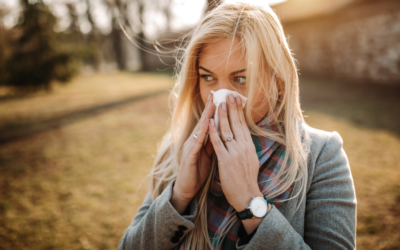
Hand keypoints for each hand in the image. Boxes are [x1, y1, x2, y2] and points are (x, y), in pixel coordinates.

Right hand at [172, 93, 215, 211]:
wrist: (187, 188)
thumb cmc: (197, 171)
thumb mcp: (208, 156)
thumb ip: (213, 144)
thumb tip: (221, 133)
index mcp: (199, 141)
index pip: (208, 123)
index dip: (214, 111)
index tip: (221, 99)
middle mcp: (193, 141)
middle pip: (203, 122)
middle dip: (210, 108)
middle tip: (216, 94)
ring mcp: (190, 147)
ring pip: (200, 129)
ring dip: (206, 116)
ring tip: (213, 104)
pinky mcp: (188, 156)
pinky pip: (196, 142)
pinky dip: (202, 133)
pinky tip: (207, 125)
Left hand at [208, 94, 262, 211]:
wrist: (247, 195)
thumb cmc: (247, 179)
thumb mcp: (251, 159)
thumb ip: (246, 147)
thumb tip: (244, 136)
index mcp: (249, 146)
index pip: (243, 124)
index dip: (239, 111)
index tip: (236, 99)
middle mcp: (243, 147)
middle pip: (236, 123)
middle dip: (231, 108)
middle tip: (228, 94)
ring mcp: (235, 153)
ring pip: (227, 130)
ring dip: (222, 115)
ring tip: (219, 103)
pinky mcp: (226, 160)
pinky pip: (218, 143)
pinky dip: (213, 131)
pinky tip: (210, 122)